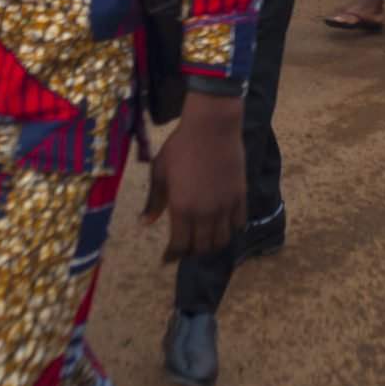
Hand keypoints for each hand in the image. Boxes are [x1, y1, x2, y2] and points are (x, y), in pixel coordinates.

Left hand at [140, 92, 244, 261]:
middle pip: (201, 247)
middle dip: (190, 252)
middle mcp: (205, 213)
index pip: (179, 246)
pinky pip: (238, 223)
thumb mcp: (160, 172)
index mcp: (182, 208)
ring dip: (210, 245)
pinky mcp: (240, 196)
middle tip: (184, 248)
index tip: (167, 258)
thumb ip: (154, 200)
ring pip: (221, 240)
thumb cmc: (180, 146)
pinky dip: (230, 229)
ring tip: (202, 240)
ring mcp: (225, 206)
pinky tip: (221, 224)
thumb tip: (144, 222)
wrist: (211, 127)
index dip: (172, 256)